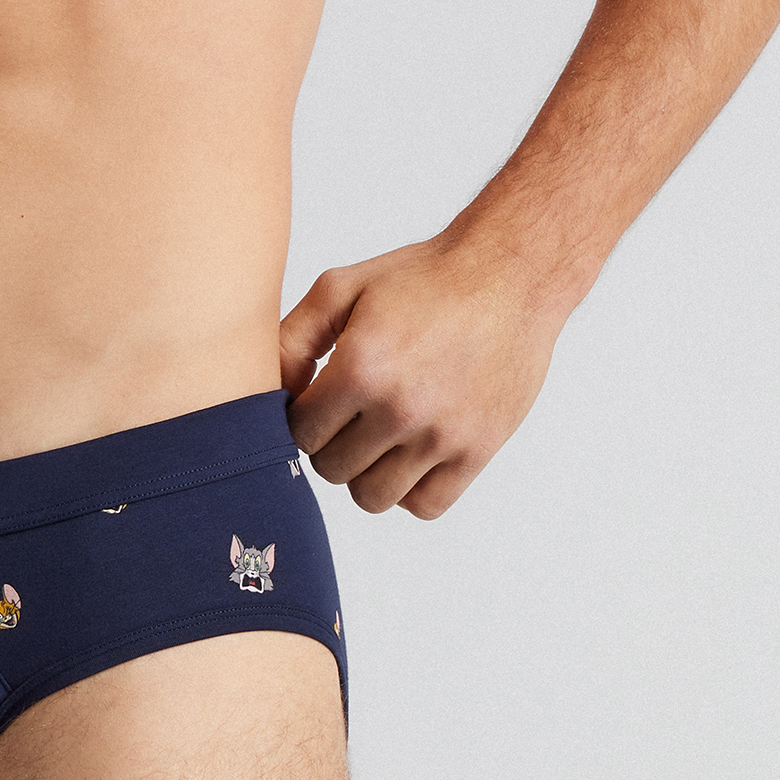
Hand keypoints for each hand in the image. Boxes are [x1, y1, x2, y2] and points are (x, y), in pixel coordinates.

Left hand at [278, 231, 563, 518]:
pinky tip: (411, 451)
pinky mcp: (478, 450)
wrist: (509, 274)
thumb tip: (269, 393)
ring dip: (365, 471)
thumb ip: (291, 340)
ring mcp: (442, 435)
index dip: (302, 416)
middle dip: (330, 442)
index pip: (299, 432)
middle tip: (349, 413)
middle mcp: (401, 408)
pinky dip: (410, 489)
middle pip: (330, 468)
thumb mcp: (342, 288)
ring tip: (377, 434)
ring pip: (372, 497)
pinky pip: (424, 505)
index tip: (318, 398)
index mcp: (361, 366)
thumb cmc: (422, 277)